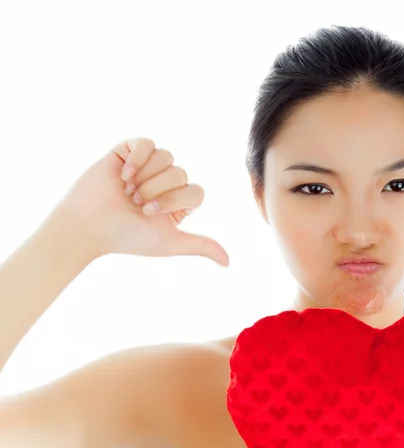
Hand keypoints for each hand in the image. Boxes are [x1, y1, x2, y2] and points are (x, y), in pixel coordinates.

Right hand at [53, 137, 228, 264]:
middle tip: (135, 202)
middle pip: (180, 173)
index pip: (196, 191)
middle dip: (157, 189)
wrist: (88, 224)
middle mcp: (166, 183)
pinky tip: (124, 173)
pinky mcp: (129, 151)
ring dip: (146, 176)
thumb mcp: (168, 243)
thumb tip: (228, 262)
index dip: (175, 199)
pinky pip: (147, 143)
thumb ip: (200, 246)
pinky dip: (137, 158)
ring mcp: (148, 166)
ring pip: (166, 156)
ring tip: (127, 189)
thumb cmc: (127, 237)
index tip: (150, 213)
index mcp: (179, 203)